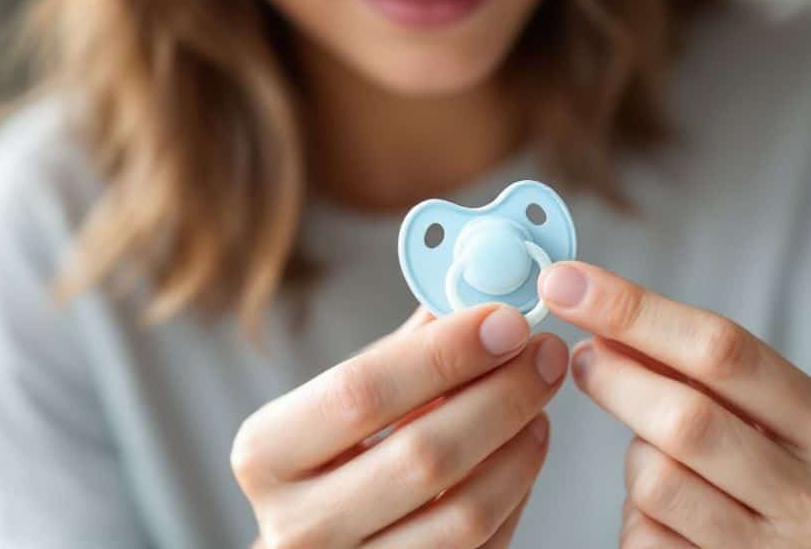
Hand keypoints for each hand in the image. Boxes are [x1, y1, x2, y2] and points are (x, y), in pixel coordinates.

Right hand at [234, 303, 569, 548]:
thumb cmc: (327, 462)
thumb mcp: (338, 403)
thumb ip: (403, 351)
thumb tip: (479, 288)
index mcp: (266, 453)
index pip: (360, 392)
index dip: (443, 354)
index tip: (506, 320)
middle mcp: (296, 526)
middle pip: (421, 455)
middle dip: (499, 395)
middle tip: (543, 354)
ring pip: (463, 513)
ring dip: (517, 448)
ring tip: (541, 402)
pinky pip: (480, 548)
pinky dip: (514, 493)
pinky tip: (525, 449)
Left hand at [538, 262, 810, 547]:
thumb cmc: (793, 473)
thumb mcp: (779, 414)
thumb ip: (704, 366)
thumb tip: (605, 321)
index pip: (724, 351)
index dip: (634, 311)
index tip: (568, 282)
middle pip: (684, 420)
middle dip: (617, 379)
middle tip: (584, 359)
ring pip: (655, 482)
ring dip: (635, 457)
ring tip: (657, 452)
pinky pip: (644, 537)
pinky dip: (637, 514)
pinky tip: (668, 512)